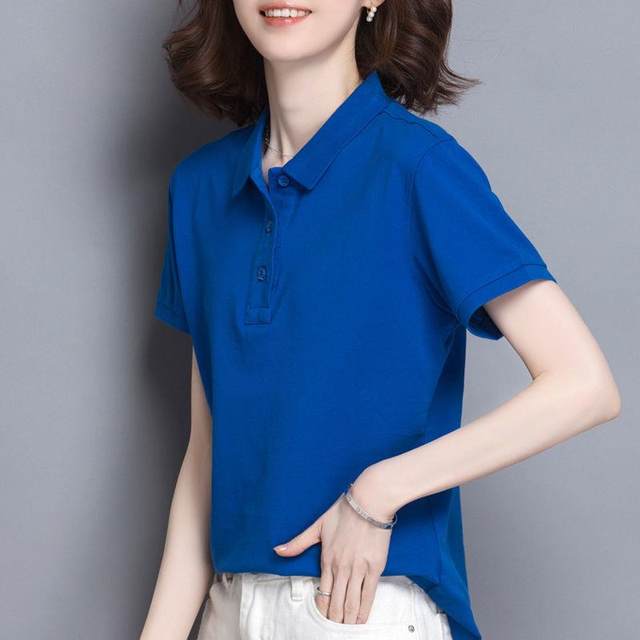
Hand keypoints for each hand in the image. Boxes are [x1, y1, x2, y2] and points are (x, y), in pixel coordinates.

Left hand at [273, 472, 395, 623]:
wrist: (369, 502)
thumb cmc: (344, 511)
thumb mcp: (317, 525)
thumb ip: (298, 542)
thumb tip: (277, 550)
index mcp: (327, 559)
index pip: (322, 593)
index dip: (321, 610)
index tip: (321, 620)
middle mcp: (341, 568)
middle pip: (336, 603)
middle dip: (334, 621)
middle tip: (333, 630)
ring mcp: (358, 569)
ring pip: (351, 603)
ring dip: (347, 620)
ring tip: (345, 630)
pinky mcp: (375, 568)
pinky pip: (369, 595)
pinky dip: (364, 610)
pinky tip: (361, 620)